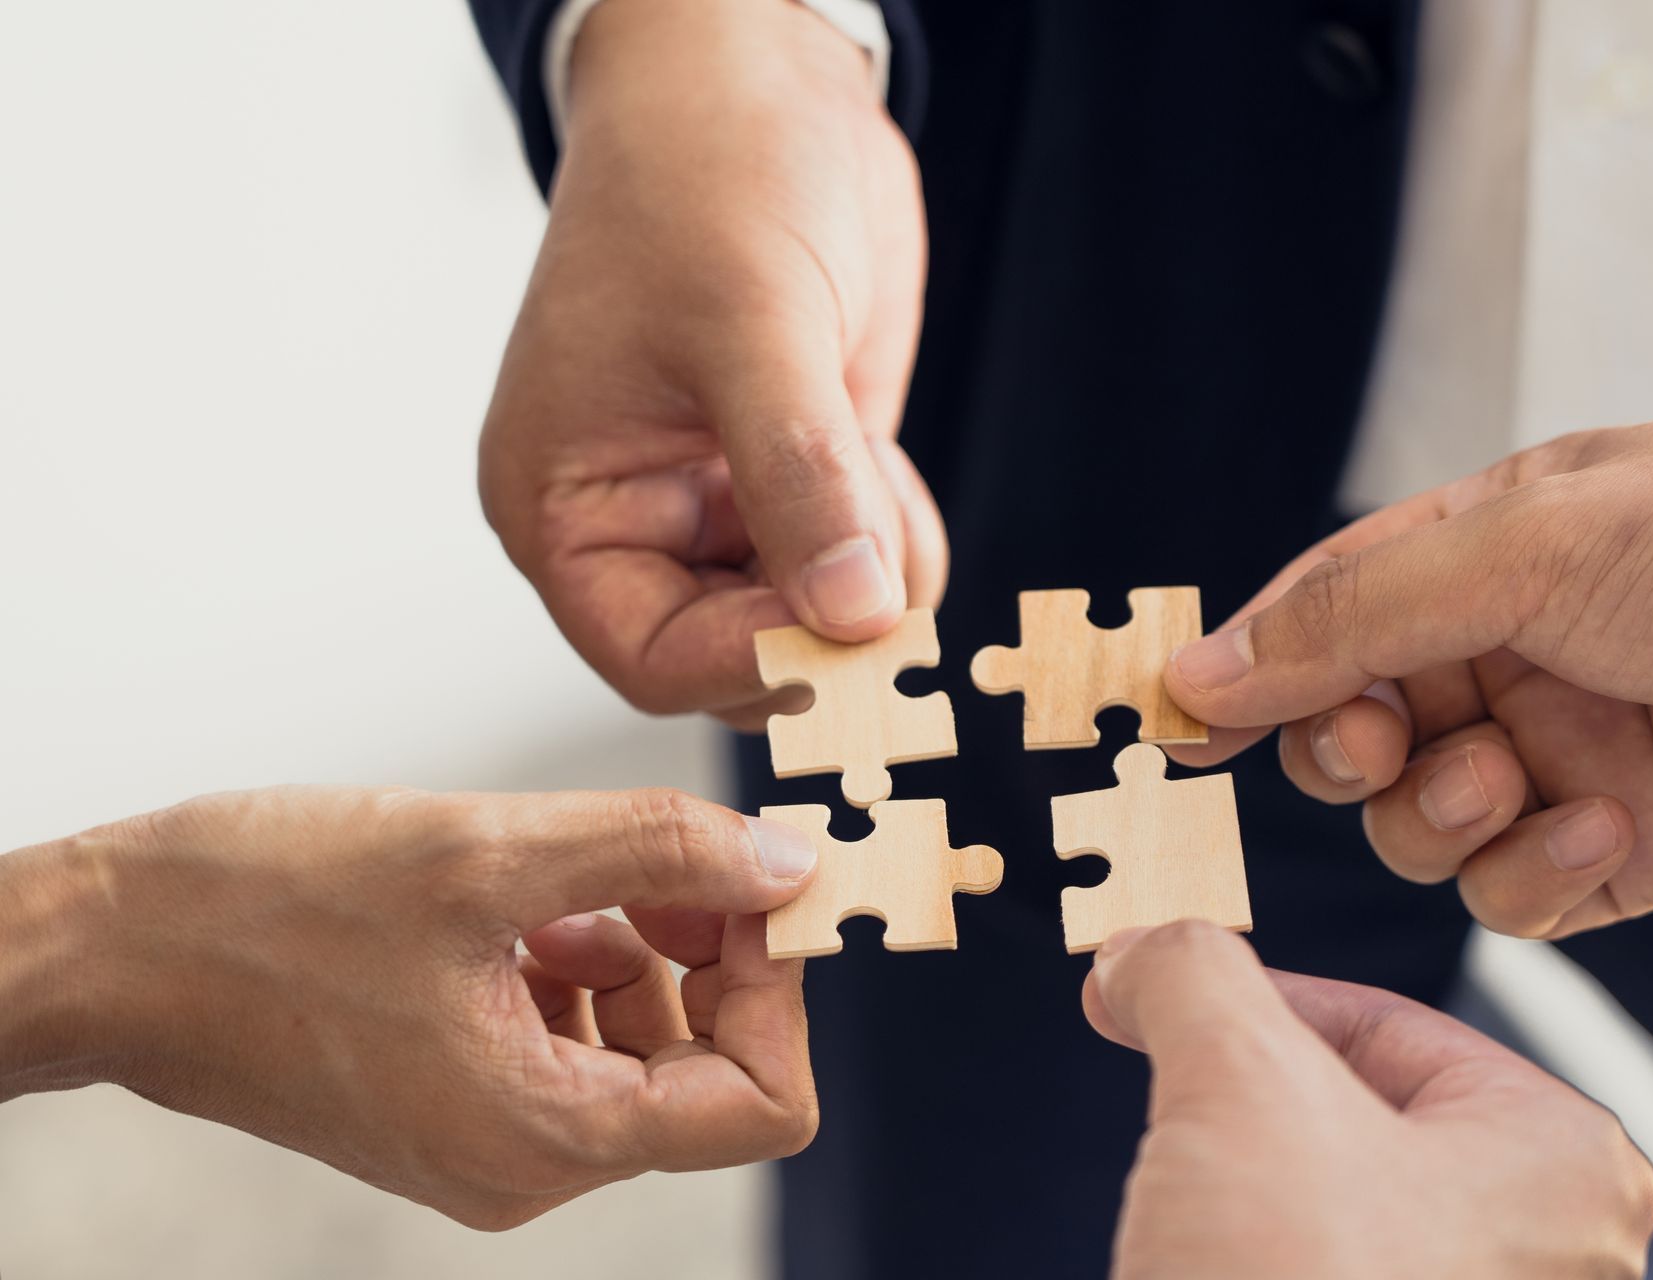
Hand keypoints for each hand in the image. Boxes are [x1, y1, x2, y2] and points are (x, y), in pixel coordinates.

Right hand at [0, 785, 820, 1227]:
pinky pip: (570, 1040)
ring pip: (644, 1048)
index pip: (762, 1103)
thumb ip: (658, 852)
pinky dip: (581, 962)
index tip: (754, 884)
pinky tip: (529, 903)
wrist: (107, 950)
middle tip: (672, 857)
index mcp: (544, 1136)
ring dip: (647, 949)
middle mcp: (525, 1163)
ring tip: (576, 876)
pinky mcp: (452, 1098)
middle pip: (710, 1072)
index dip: (780, 986)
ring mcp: (487, 1137)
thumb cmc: (263, 909)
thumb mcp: (486, 854)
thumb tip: (790, 863)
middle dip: (715, 954)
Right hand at [480, 0, 942, 727]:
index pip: (652, 656)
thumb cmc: (702, 173)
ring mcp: (726, 501)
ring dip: (873, 583)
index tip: (848, 638)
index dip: (753, 664)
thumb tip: (854, 614)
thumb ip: (799, 476)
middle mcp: (640, 519)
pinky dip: (895, 544)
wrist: (760, 85)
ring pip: (813, 617)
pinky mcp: (800, 474)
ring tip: (879, 476)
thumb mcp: (748, 322)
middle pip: (739, 652)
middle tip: (889, 573)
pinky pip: (858, 565)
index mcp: (567, 503)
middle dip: (824, 626)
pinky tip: (888, 466)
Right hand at [1085, 922, 1652, 1277]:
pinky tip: (1202, 1267)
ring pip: (1333, 1202)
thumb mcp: (1236, 1078)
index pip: (1385, 1023)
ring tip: (1191, 1215)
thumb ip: (1195, 972)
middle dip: (1244, 1101)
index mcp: (1562, 1162)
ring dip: (1240, 1187)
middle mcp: (1549, 1254)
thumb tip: (1146, 949)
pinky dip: (1251, 1256)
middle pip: (1358, 1113)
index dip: (1249, 999)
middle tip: (1169, 1101)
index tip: (1155, 994)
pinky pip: (1325, 1272)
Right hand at [1165, 419, 1652, 936]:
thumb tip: (1204, 665)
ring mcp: (1561, 756)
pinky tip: (1608, 825)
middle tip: (1381, 745)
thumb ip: (1355, 614)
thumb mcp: (1531, 545)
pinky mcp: (1619, 850)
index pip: (1326, 612)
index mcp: (1485, 554)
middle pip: (1351, 731)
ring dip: (1439, 815)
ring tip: (1510, 779)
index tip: (1183, 721)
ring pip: (1415, 824)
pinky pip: (1513, 892)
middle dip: (1346, 751)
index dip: (1251, 666)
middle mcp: (1511, 657)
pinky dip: (1536, 871)